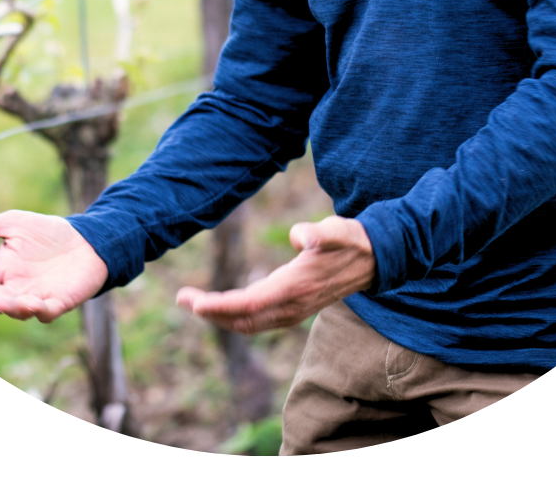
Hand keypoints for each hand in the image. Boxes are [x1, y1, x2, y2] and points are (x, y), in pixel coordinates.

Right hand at [0, 210, 106, 322]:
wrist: (86, 240)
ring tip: (8, 301)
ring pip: (20, 310)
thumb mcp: (14, 223)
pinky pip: (49, 311)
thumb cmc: (47, 233)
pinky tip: (40, 305)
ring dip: (14, 308)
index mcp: (1, 270)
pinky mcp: (59, 302)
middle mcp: (15, 289)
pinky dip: (44, 310)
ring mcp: (36, 298)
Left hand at [176, 216, 374, 333]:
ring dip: (220, 317)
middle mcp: (291, 306)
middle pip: (242, 319)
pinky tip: (223, 306)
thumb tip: (299, 235)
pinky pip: (257, 320)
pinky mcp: (294, 308)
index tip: (193, 302)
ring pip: (248, 323)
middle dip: (211, 313)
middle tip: (182, 299)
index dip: (219, 306)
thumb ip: (318, 233)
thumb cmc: (351, 240)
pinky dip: (235, 316)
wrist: (373, 259)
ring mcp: (293, 311)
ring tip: (195, 303)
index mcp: (295, 288)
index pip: (249, 304)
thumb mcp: (337, 230)